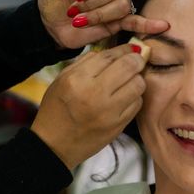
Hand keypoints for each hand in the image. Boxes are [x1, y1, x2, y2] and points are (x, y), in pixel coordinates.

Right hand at [31, 44, 145, 169]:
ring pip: (138, 84)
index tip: (131, 48)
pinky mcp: (118, 125)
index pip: (109, 55)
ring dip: (137, 79)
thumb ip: (85, 62)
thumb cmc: (56, 110)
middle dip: (136, 60)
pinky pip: (137, 104)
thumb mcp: (62, 80)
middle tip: (136, 61)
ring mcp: (109, 111)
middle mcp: (95, 93)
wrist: (55, 144)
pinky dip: (135, 97)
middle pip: (129, 66)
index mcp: (78, 79)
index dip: (124, 49)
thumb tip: (111, 51)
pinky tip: (126, 97)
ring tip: (130, 81)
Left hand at [38, 0, 167, 48]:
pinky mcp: (118, 21)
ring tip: (81, 22)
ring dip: (99, 16)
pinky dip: (150, 24)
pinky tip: (162, 26)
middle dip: (91, 3)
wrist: (51, 24)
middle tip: (74, 11)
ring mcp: (116, 1)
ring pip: (121, 5)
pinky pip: (137, 21)